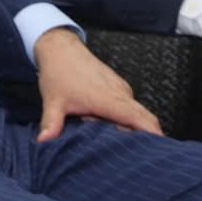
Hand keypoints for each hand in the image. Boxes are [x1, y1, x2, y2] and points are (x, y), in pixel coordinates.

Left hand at [33, 27, 160, 140]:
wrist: (60, 49)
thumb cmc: (59, 73)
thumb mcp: (53, 102)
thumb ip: (52, 123)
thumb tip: (43, 141)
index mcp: (110, 99)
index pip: (141, 119)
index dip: (153, 136)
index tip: (158, 151)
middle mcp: (121, 93)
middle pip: (145, 119)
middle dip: (142, 137)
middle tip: (127, 152)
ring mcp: (122, 89)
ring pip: (134, 114)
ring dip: (126, 127)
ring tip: (104, 133)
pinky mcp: (119, 87)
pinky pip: (128, 106)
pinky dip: (121, 117)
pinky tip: (103, 122)